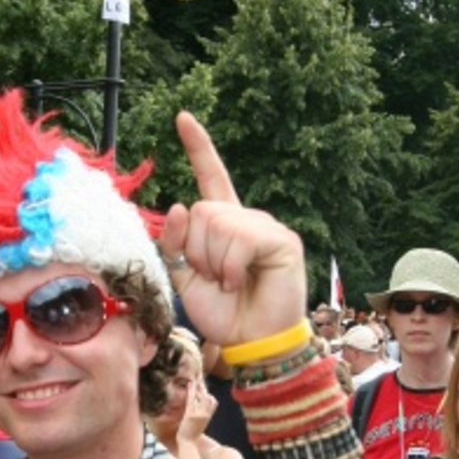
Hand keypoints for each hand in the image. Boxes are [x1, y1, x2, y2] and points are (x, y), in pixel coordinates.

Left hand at [159, 112, 306, 349]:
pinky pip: (239, 238)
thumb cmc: (224, 313)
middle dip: (197, 251)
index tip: (182, 117)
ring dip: (214, 262)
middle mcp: (245, 220)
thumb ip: (177, 244)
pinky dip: (232, 266)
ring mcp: (264, 227)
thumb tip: (178, 205)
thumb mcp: (186, 278)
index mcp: (224, 225)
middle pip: (202, 210)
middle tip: (216, 279)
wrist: (252, 341)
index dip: (198, 148)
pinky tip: (244, 281)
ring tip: (231, 283)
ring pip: (217, 222)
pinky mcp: (281, 240)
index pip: (210, 179)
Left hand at [177, 376, 215, 442]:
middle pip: (208, 397)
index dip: (209, 394)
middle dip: (203, 388)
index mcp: (208, 416)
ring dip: (198, 387)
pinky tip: (190, 384)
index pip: (212, 402)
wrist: (188, 443)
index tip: (204, 387)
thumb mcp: (200, 425)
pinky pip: (192, 400)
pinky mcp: (191, 414)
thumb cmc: (192, 435)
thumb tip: (201, 410)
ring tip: (194, 379)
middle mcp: (205, 414)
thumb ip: (202, 416)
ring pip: (201, 396)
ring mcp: (199, 414)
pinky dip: (191, 391)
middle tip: (199, 378)